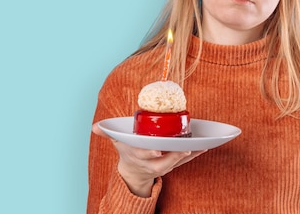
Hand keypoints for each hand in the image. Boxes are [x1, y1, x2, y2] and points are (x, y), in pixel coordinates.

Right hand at [92, 122, 206, 196]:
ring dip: (188, 155)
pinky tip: (204, 146)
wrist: (134, 171)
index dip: (150, 153)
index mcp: (138, 156)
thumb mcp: (118, 142)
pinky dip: (195, 154)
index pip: (143, 155)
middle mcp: (151, 163)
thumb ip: (108, 133)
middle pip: (164, 162)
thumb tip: (95, 128)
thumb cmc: (129, 151)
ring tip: (198, 146)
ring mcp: (163, 166)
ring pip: (176, 162)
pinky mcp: (173, 165)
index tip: (157, 150)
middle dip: (174, 156)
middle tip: (184, 148)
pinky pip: (185, 161)